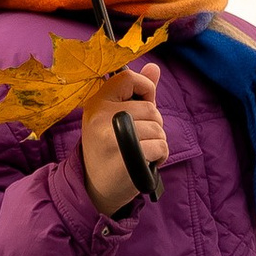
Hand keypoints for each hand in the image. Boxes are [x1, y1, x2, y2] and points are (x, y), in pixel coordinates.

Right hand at [80, 63, 167, 212]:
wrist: (95, 187)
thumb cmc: (109, 148)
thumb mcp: (115, 117)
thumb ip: (136, 93)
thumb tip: (154, 68)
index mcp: (97, 102)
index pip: (128, 78)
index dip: (145, 87)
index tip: (144, 103)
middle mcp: (100, 117)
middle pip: (150, 108)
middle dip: (154, 125)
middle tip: (137, 139)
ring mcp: (111, 138)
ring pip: (158, 129)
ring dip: (157, 142)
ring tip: (140, 152)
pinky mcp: (124, 158)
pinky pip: (160, 147)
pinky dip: (160, 157)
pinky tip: (145, 163)